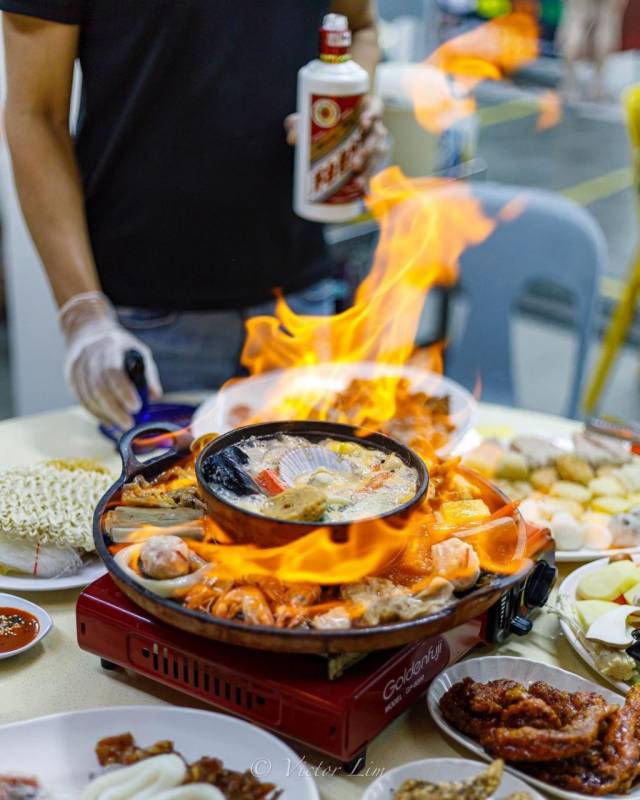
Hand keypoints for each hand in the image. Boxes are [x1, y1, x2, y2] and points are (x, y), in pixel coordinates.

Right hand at [59, 291, 162, 429]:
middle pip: (99, 387)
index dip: (124, 390)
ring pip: (88, 395)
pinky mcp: (71, 377)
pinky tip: (108, 421)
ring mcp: (77, 366)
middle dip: (115, 409)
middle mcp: (89, 355)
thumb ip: (148, 374)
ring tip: (121, 426)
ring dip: (105, 414)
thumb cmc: (119, 346)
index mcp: (109, 346)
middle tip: (129, 424)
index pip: (113, 370)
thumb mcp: (138, 351)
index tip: (136, 407)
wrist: (88, 332)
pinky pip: (82, 399)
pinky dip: (96, 413)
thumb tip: (154, 396)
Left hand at [284, 94, 388, 190]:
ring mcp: (374, 145)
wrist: (323, 137)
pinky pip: (372, 172)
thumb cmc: (319, 121)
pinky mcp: (370, 162)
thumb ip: (299, 125)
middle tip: (354, 163)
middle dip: (367, 150)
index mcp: (364, 109)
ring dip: (369, 169)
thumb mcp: (308, 120)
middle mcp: (373, 126)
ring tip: (357, 182)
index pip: (375, 108)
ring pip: (377, 156)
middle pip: (376, 136)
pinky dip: (368, 183)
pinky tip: (363, 192)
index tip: (364, 122)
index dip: (373, 114)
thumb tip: (294, 139)